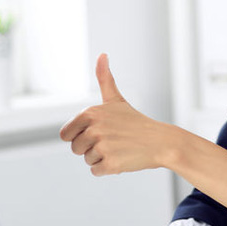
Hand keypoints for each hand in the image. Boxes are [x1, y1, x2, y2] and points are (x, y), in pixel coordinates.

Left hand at [60, 54, 178, 174]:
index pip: (66, 134)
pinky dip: (108, 168)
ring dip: (101, 158)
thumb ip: (104, 78)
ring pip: (87, 160)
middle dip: (91, 148)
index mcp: (90, 113)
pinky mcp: (111, 164)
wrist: (161, 141)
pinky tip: (122, 158)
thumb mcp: (116, 99)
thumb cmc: (135, 122)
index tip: (98, 131)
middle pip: (76, 148)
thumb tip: (102, 54)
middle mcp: (94, 129)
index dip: (80, 136)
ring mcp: (103, 146)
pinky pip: (96, 171)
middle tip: (112, 141)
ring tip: (119, 148)